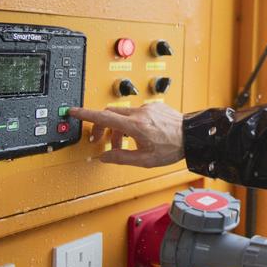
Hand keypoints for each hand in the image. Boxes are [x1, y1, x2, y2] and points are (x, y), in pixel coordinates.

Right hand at [68, 102, 184, 166]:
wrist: (193, 136)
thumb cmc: (173, 148)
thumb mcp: (145, 160)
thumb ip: (121, 158)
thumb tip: (104, 157)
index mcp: (135, 126)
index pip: (103, 116)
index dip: (86, 114)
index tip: (73, 111)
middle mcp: (140, 113)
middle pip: (110, 114)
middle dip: (101, 126)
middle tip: (100, 140)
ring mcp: (148, 108)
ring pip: (124, 114)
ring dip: (118, 127)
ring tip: (123, 144)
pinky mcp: (155, 106)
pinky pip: (137, 112)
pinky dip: (131, 123)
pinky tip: (139, 135)